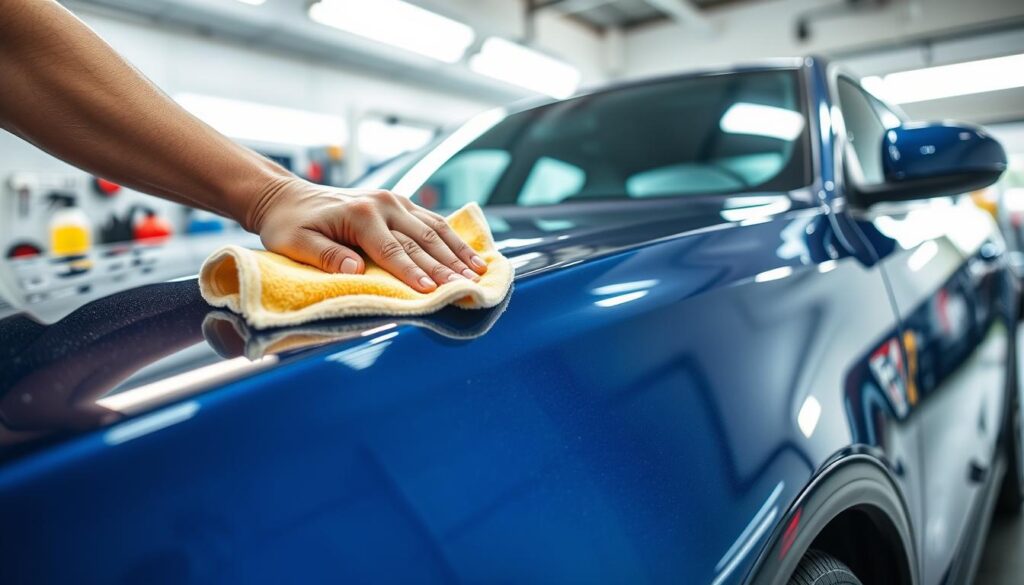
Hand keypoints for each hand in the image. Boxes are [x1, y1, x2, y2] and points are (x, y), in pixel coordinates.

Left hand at [247, 177, 486, 292]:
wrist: (287, 197)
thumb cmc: (289, 226)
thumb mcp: (294, 243)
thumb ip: (324, 256)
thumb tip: (355, 269)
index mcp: (360, 214)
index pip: (392, 251)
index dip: (413, 273)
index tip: (432, 291)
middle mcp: (383, 204)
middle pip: (421, 241)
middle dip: (446, 267)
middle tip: (468, 287)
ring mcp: (394, 201)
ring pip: (434, 229)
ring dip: (457, 252)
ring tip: (478, 273)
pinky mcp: (399, 204)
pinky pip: (432, 222)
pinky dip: (453, 239)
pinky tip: (469, 254)